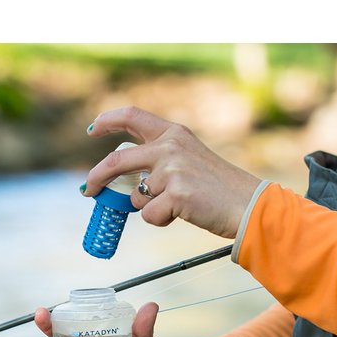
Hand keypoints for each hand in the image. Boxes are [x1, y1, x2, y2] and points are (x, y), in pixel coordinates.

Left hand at [83, 106, 260, 238]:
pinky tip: (183, 214)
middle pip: (118, 161)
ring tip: (177, 207)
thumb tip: (128, 181)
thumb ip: (161, 161)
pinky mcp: (176, 194)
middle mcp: (170, 147)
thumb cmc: (220, 189)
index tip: (93, 129)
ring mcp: (172, 170)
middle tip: (88, 190)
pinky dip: (160, 220)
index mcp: (175, 134)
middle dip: (97, 177)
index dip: (108, 121)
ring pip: (136, 196)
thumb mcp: (191, 160)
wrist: (248, 204)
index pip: (133, 116)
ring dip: (148, 207)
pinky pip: (149, 215)